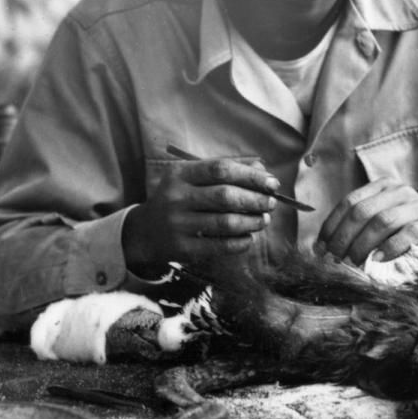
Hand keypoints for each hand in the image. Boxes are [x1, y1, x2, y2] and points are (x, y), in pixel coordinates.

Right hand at [123, 156, 276, 275]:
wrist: (144, 232)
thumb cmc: (179, 200)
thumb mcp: (192, 179)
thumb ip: (225, 171)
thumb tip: (263, 172)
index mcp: (180, 174)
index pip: (221, 169)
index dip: (251, 176)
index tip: (273, 183)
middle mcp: (176, 197)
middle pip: (225, 196)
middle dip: (255, 200)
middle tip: (271, 203)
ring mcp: (178, 224)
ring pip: (225, 222)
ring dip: (252, 222)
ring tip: (263, 220)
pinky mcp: (182, 248)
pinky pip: (220, 246)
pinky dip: (241, 242)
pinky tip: (249, 237)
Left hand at [314, 179, 417, 264]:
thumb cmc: (406, 228)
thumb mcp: (382, 219)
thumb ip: (358, 226)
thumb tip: (324, 246)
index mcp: (382, 186)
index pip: (350, 202)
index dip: (332, 225)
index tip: (321, 247)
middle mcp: (398, 191)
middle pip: (362, 212)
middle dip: (344, 237)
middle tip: (336, 258)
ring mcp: (416, 206)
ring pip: (381, 222)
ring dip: (363, 244)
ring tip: (354, 261)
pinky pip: (407, 234)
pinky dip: (389, 248)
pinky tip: (377, 260)